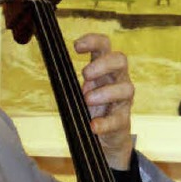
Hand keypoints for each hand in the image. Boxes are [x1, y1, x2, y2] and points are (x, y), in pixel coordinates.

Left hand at [74, 33, 134, 169]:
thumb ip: (70, 83)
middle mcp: (117, 80)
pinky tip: (93, 125)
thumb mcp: (78, 93)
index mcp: (104, 70)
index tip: (76, 46)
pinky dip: (105, 123)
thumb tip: (55, 72)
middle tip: (85, 74)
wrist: (104, 140)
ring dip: (105, 92)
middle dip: (103, 64)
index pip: (104, 46)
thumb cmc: (91, 111)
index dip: (93, 41)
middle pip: (120, 60)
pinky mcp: (123, 121)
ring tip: (87, 100)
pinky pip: (118, 119)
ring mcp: (123, 101)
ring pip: (126, 88)